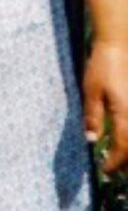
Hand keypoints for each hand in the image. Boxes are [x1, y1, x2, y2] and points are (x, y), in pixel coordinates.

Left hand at [83, 40, 127, 172]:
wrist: (119, 45)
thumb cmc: (102, 67)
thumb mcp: (91, 91)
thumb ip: (93, 116)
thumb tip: (92, 139)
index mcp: (125, 114)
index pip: (123, 147)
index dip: (115, 161)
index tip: (105, 169)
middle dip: (127, 161)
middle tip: (114, 169)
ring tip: (121, 160)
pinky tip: (125, 139)